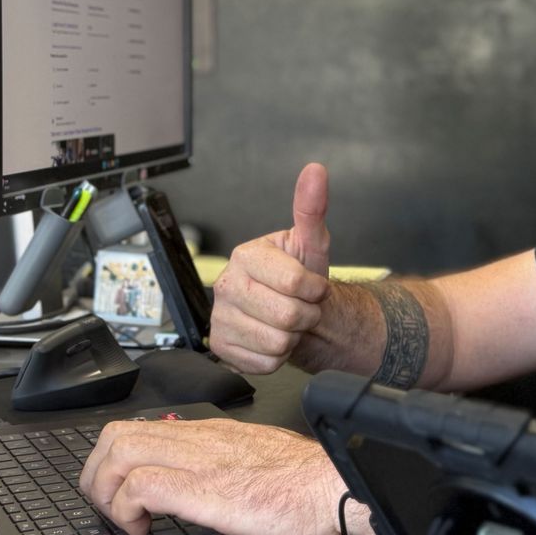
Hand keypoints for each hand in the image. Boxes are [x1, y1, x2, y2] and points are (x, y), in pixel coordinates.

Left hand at [77, 416, 350, 534]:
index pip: (141, 427)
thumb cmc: (308, 484)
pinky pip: (140, 486)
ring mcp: (198, 461)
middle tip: (108, 507)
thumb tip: (205, 479)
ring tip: (122, 519)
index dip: (115, 459)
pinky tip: (142, 529)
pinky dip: (126, 509)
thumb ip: (226, 462)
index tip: (119, 491)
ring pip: (119, 452)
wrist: (335, 487)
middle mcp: (199, 438)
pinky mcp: (202, 489)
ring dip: (106, 491)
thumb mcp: (258, 460)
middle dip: (97, 474)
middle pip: (116, 434)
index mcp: (211, 433)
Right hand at [208, 163, 331, 374]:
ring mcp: (220, 317)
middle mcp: (226, 284)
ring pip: (277, 342)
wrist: (292, 312)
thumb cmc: (301, 279)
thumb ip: (312, 209)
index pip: (295, 282)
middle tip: (300, 307)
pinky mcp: (221, 347)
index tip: (313, 286)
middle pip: (286, 315)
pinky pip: (264, 363)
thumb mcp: (311, 245)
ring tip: (287, 322)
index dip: (315, 290)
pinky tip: (272, 338)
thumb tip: (315, 171)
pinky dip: (277, 357)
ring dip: (293, 337)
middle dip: (305, 315)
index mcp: (246, 255)